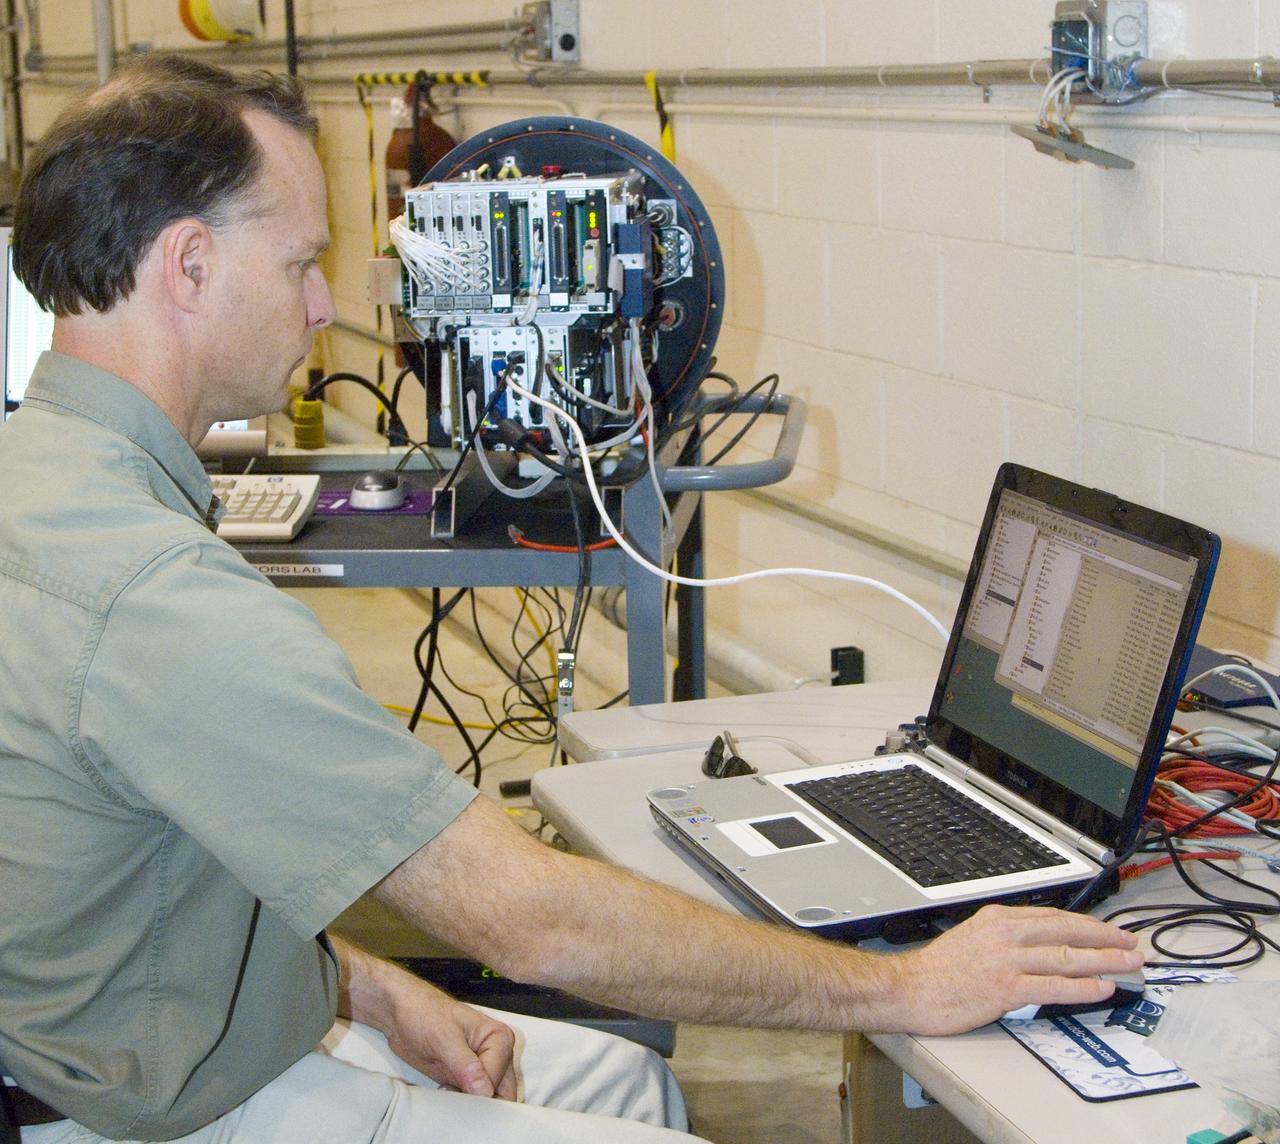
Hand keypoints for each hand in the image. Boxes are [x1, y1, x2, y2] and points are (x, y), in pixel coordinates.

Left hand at [381, 976, 517, 1099]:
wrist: (401, 1013)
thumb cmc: (423, 1014)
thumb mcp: (444, 1038)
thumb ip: (465, 1066)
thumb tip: (484, 1091)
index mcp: (499, 1038)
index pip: (498, 1080)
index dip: (478, 1093)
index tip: (454, 1092)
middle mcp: (497, 1054)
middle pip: (502, 1094)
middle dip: (481, 1106)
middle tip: (455, 1103)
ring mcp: (482, 1067)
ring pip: (489, 1101)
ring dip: (470, 1108)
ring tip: (448, 1094)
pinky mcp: (466, 1079)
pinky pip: (472, 1102)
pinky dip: (461, 1107)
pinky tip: (445, 1096)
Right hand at [882, 904, 1142, 1034]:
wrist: (908, 988)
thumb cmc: (938, 970)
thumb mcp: (973, 937)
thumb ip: (1006, 937)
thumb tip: (1042, 945)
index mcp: (998, 918)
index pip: (1054, 917)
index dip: (1088, 924)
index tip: (1109, 931)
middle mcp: (1005, 934)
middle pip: (1067, 931)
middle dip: (1105, 938)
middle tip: (1132, 944)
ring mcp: (1007, 960)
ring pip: (1067, 956)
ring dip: (1104, 960)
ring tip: (1129, 963)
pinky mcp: (1006, 988)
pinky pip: (1055, 986)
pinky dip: (1083, 986)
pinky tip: (1102, 987)